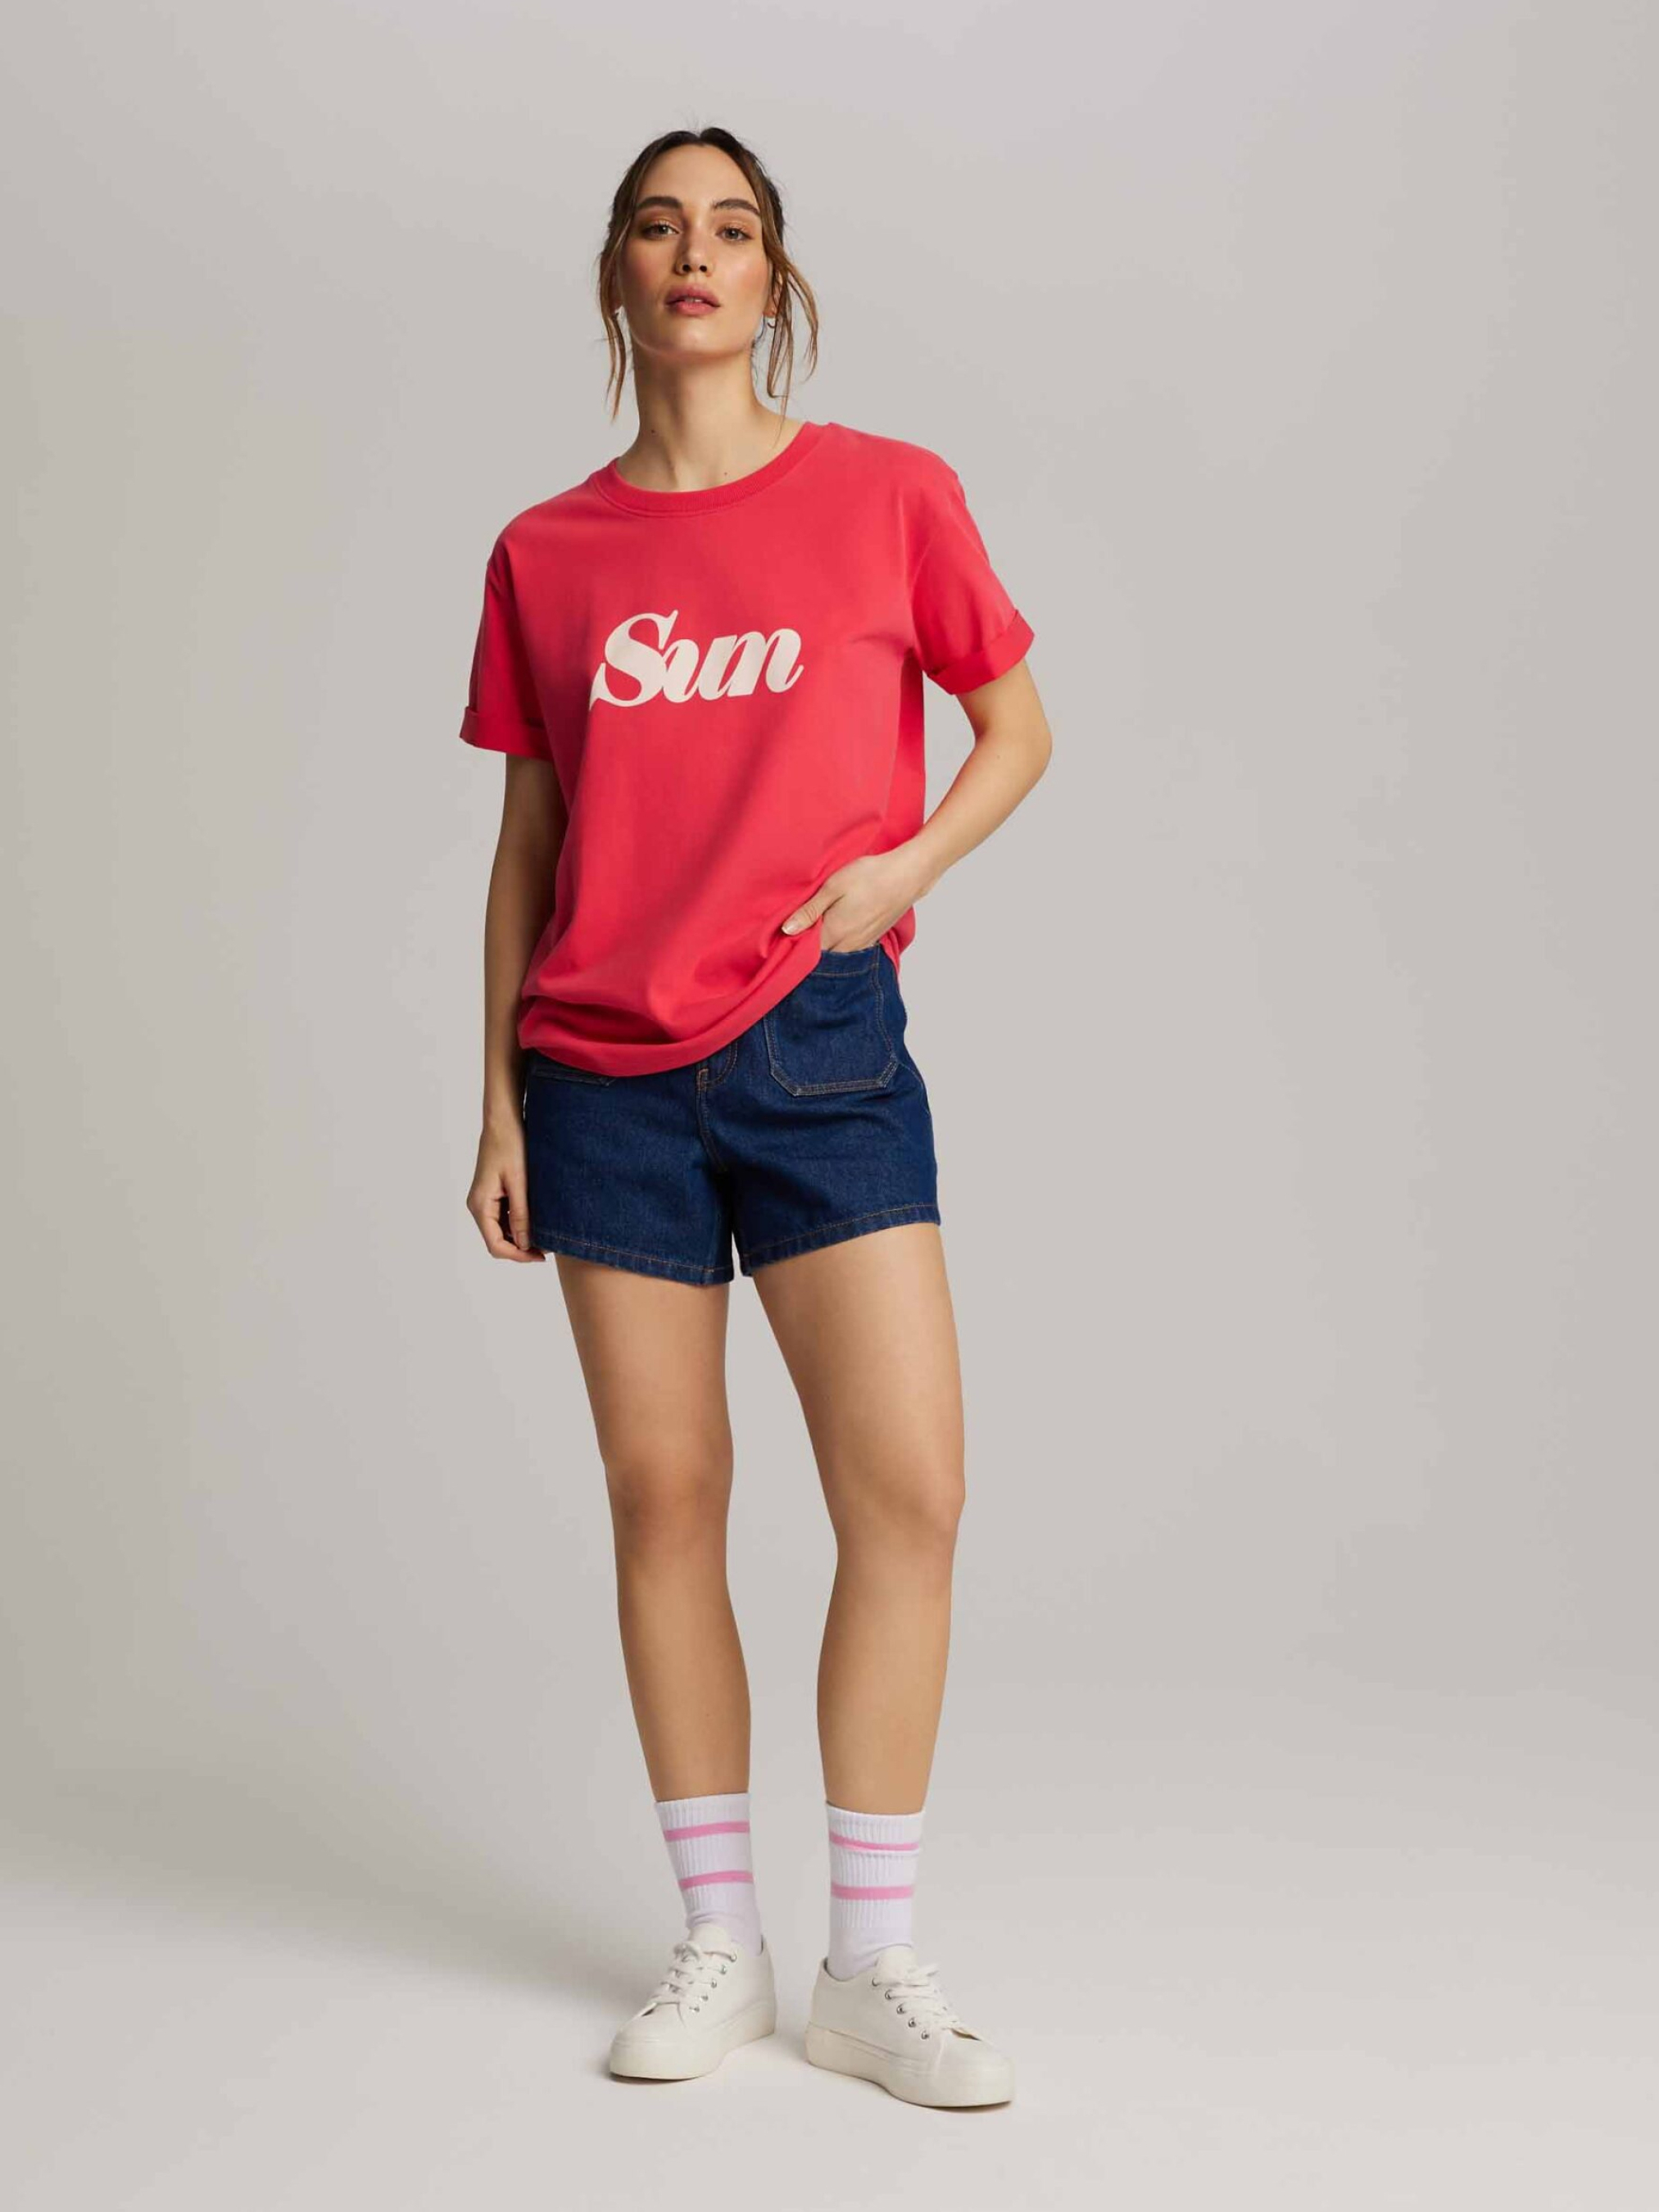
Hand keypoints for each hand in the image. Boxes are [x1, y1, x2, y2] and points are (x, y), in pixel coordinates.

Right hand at [466, 1120, 544, 1261]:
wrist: (503, 1121)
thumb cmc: (510, 1146)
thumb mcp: (519, 1182)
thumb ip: (520, 1214)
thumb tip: (524, 1244)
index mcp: (481, 1205)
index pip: (495, 1245)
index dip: (518, 1256)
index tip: (541, 1257)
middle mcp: (478, 1206)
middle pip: (497, 1241)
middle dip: (520, 1249)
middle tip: (546, 1250)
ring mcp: (484, 1201)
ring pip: (501, 1231)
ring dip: (520, 1237)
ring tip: (545, 1236)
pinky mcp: (492, 1195)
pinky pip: (503, 1218)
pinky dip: (518, 1224)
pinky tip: (537, 1221)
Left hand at [779, 845, 931, 948]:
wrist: (908, 875)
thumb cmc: (870, 875)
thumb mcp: (833, 887)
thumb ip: (810, 911)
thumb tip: (787, 930)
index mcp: (834, 931)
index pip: (806, 951)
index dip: (794, 946)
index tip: (785, 937)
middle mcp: (848, 944)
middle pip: (821, 956)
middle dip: (808, 950)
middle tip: (798, 935)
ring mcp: (863, 943)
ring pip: (837, 955)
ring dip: (825, 949)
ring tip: (817, 933)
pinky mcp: (874, 938)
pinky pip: (851, 951)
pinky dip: (841, 947)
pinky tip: (839, 933)